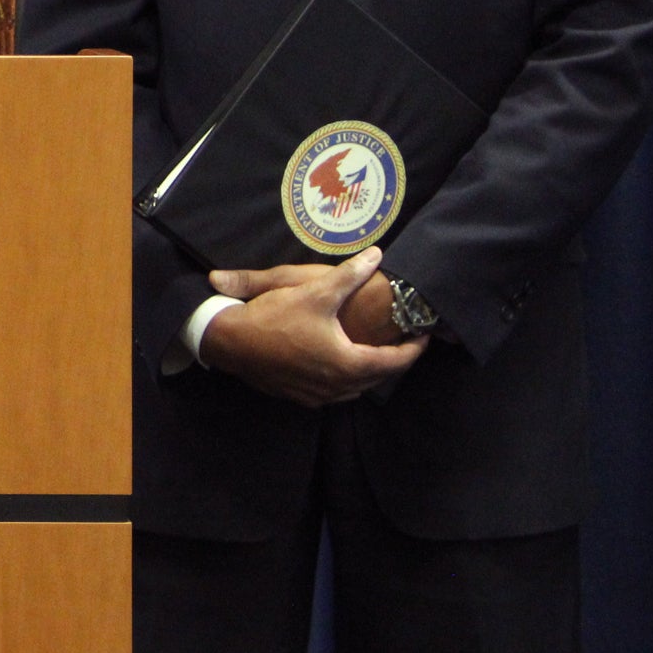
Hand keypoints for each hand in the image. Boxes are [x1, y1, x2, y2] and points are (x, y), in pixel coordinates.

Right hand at [198, 248, 427, 406]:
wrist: (229, 342)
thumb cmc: (274, 317)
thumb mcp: (315, 291)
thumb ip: (349, 275)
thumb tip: (377, 255)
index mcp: (348, 364)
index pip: (395, 362)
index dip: (414, 349)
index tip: (423, 335)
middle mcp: (336, 387)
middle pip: (377, 379)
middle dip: (394, 361)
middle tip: (403, 343)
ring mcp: (316, 395)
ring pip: (355, 390)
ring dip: (368, 374)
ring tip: (373, 354)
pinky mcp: (298, 396)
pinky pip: (333, 394)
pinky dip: (344, 381)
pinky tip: (336, 365)